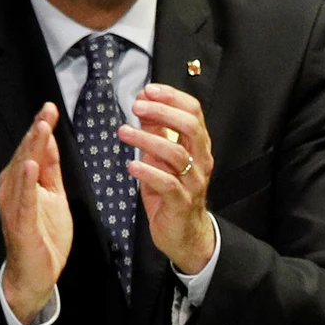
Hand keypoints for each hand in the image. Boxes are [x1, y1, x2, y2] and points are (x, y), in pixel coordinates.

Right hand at [0, 103, 71, 322]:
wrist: (35, 273)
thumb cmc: (44, 233)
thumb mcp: (53, 194)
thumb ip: (50, 169)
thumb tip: (51, 140)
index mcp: (21, 183)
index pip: (32, 150)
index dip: (40, 129)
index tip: (50, 108)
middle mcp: (11, 190)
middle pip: (25, 155)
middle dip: (36, 132)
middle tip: (47, 110)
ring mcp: (13, 206)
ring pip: (21, 172)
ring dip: (31, 149)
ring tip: (41, 128)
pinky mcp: (20, 223)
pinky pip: (22, 199)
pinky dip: (25, 181)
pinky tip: (30, 165)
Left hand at [121, 84, 216, 273]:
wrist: (185, 233)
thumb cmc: (172, 192)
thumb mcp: (162, 158)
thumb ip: (157, 133)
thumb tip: (144, 105)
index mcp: (199, 146)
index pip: (194, 112)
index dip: (172, 97)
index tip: (148, 90)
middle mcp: (201, 160)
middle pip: (190, 127)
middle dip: (163, 112)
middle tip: (136, 107)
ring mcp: (193, 181)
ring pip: (176, 154)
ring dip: (148, 140)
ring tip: (123, 132)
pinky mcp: (181, 202)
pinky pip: (167, 184)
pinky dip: (149, 172)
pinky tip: (131, 165)